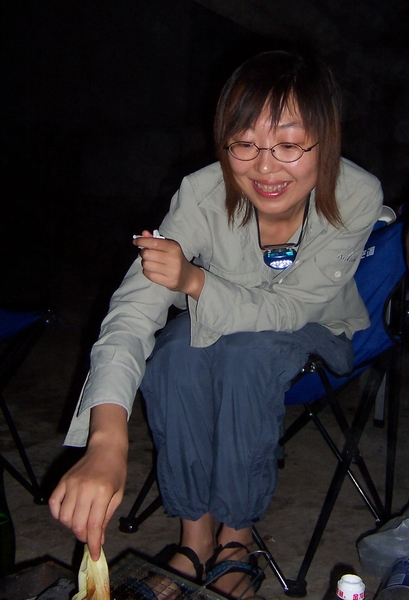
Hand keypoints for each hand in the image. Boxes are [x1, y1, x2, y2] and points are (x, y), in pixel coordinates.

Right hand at [49, 405, 127, 560]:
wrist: (106, 448)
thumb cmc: (116, 471)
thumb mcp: (117, 495)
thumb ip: (106, 518)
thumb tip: (98, 540)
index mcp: (102, 493)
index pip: (93, 526)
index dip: (93, 544)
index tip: (94, 555)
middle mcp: (84, 489)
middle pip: (77, 525)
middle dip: (83, 536)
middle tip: (89, 536)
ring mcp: (71, 484)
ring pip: (63, 518)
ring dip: (71, 526)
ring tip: (81, 521)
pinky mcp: (62, 481)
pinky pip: (53, 504)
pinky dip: (57, 514)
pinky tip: (67, 514)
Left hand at [135, 230, 203, 299]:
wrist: (187, 276)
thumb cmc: (175, 259)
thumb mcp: (168, 247)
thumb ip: (155, 240)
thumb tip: (143, 233)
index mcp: (174, 247)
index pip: (154, 242)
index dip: (142, 241)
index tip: (135, 241)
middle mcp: (174, 259)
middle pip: (147, 254)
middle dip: (144, 253)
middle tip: (147, 254)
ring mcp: (172, 271)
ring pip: (146, 265)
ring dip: (145, 263)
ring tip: (151, 263)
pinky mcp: (168, 281)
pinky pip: (148, 275)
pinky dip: (147, 272)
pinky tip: (153, 271)